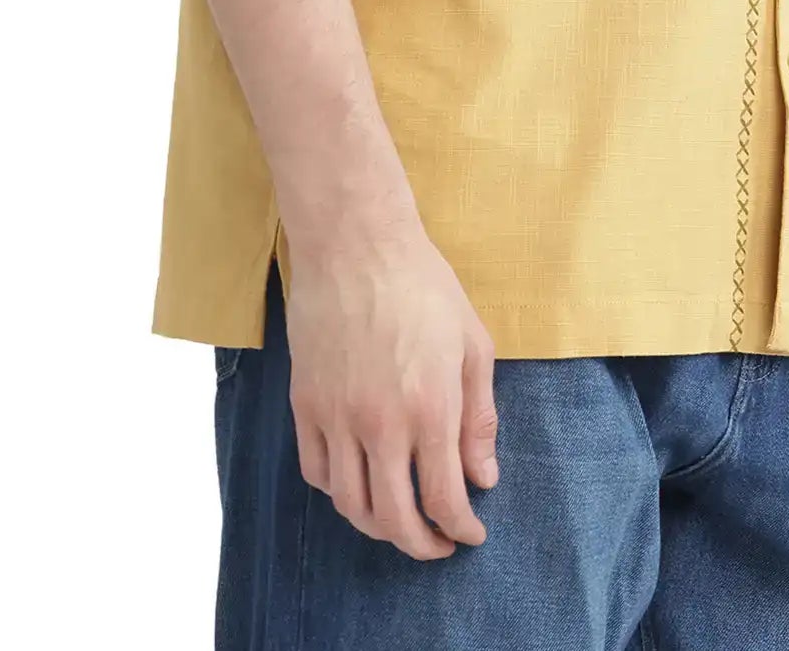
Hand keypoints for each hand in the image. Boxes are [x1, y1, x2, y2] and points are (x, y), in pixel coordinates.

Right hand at [283, 224, 499, 558]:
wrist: (356, 243)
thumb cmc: (423, 286)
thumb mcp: (473, 344)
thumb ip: (479, 418)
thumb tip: (482, 478)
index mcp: (431, 408)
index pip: (444, 499)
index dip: (461, 528)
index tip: (471, 534)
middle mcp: (380, 423)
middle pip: (395, 518)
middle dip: (421, 544)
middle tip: (438, 545)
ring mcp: (337, 416)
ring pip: (351, 504)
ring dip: (378, 527)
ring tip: (399, 523)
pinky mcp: (305, 404)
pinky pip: (317, 472)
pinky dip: (338, 493)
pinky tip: (359, 485)